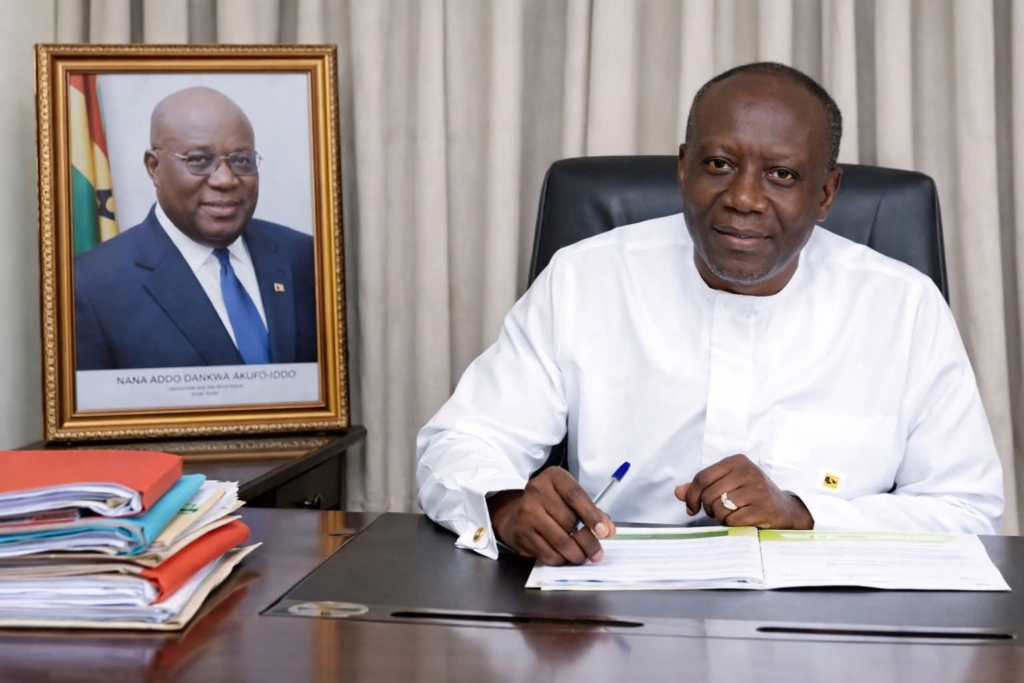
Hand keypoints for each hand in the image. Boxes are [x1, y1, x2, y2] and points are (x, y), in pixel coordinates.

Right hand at [487, 468, 615, 565]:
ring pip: (559, 540)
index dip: (592, 515)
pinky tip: (566, 558)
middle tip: (597, 553)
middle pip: (569, 521)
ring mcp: (527, 513)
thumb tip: (608, 530)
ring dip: (576, 554)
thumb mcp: (571, 498)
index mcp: (553, 477)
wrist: (518, 512)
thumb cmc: (551, 504)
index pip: (575, 496)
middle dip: (588, 542)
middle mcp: (537, 491)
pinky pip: (547, 552)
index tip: (604, 532)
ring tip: (583, 557)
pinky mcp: (522, 533)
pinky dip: (561, 559)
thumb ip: (592, 511)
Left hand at [674, 454, 813, 529]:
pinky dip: (732, 524)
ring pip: (719, 508)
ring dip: (721, 517)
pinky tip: (742, 521)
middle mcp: (747, 471)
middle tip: (717, 512)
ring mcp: (757, 489)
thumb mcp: (728, 485)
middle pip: (708, 494)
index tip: (691, 508)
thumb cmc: (752, 496)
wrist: (785, 510)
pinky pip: (732, 520)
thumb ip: (702, 487)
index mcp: (736, 461)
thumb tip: (678, 492)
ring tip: (732, 515)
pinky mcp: (763, 507)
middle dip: (707, 508)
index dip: (691, 495)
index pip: (702, 477)